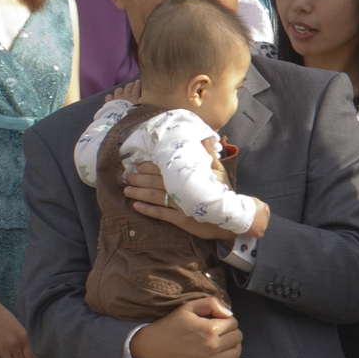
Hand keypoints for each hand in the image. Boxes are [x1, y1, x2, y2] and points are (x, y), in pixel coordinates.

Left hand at [123, 160, 250, 241]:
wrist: (232, 216)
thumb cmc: (224, 191)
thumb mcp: (219, 170)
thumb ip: (209, 154)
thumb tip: (203, 138)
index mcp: (189, 176)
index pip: (165, 169)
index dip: (150, 167)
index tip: (137, 165)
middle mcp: (183, 190)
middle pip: (156, 182)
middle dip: (140, 179)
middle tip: (126, 177)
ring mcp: (181, 205)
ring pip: (156, 197)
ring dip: (139, 193)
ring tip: (126, 191)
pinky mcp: (181, 220)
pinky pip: (161, 214)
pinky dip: (147, 210)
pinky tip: (136, 206)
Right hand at [134, 296, 243, 357]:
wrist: (152, 349)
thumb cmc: (170, 326)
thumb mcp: (188, 307)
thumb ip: (211, 304)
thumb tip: (229, 314)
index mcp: (209, 329)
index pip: (233, 322)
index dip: (228, 320)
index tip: (219, 321)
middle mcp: (212, 346)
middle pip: (237, 337)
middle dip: (232, 332)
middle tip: (221, 332)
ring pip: (236, 353)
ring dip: (234, 346)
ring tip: (225, 343)